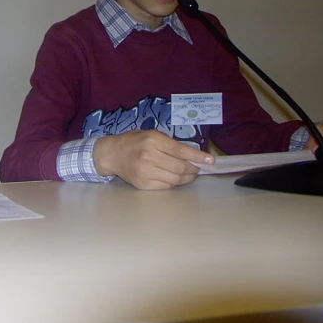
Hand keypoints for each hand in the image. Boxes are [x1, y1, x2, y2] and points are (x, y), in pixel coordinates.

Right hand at [93, 130, 214, 189]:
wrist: (111, 154)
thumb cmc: (133, 142)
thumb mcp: (151, 135)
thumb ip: (170, 144)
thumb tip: (193, 156)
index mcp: (152, 140)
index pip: (181, 150)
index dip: (198, 156)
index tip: (211, 161)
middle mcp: (148, 156)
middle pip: (181, 168)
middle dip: (194, 170)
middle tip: (197, 169)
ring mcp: (145, 172)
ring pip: (176, 179)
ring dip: (186, 178)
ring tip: (188, 175)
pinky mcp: (142, 184)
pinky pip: (166, 186)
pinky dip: (174, 183)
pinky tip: (173, 178)